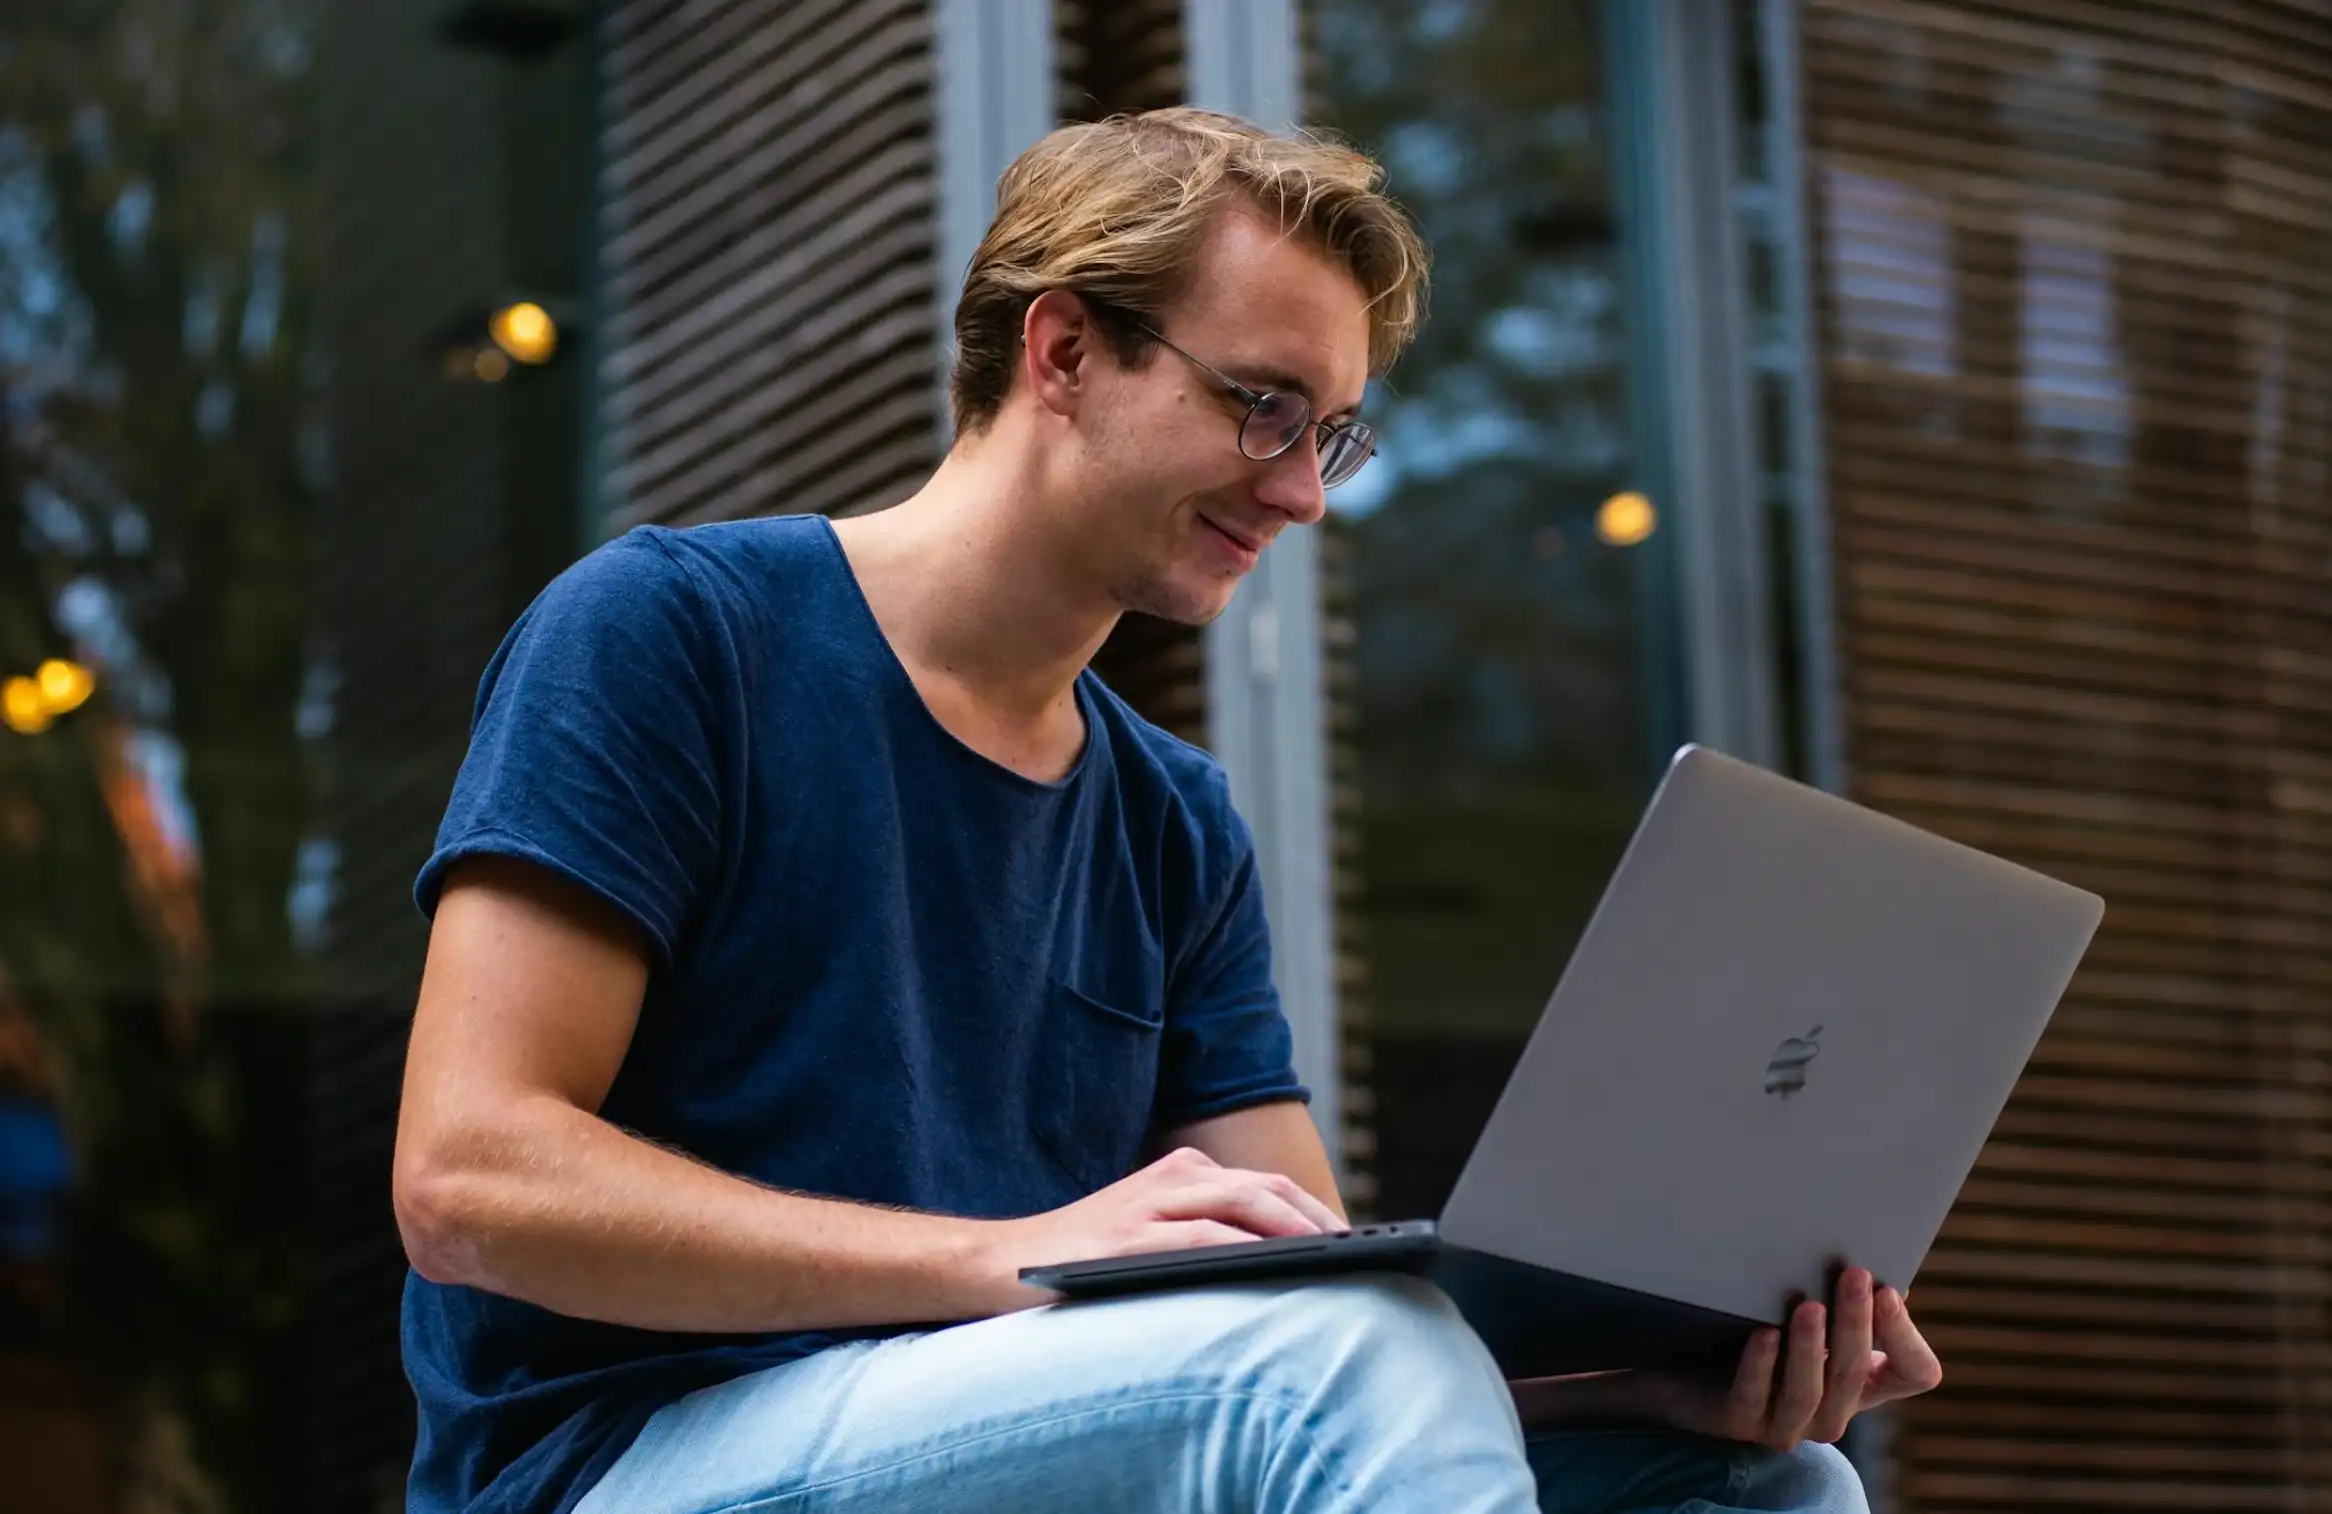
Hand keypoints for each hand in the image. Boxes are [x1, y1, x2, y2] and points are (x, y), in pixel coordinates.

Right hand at [971, 1146, 1344, 1313]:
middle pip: (1267, 1189)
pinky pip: (1201, 1237)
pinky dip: (1244, 1248)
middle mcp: (1172, 1179)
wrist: (1001, 1264)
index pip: (1266, 1187)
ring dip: (1295, 1229)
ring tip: (1333, 1258)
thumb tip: (1282, 1266)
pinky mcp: (1129, 1238)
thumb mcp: (1151, 1234)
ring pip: (1244, 1204)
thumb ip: (1205, 1235)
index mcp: (1182, 1173)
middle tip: (1359, 1252)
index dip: (1315, 1212)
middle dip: (1319, 1220)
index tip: (1354, 1243)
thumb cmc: (1085, 1259)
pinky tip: (1274, 1264)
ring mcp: (1149, 1205)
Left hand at [1635, 1269, 1942, 1449]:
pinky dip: (1761, 1366)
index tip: (1889, 1289)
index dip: (1905, 1335)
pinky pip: (1753, 1398)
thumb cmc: (1755, 1329)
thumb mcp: (1807, 1313)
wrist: (1681, 1369)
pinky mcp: (1738, 1423)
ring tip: (1808, 1305)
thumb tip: (1879, 1258)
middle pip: (1856, 1374)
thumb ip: (1841, 1297)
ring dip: (1811, 1347)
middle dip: (1855, 1322)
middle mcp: (1833, 1411)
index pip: (1915, 1372)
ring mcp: (1786, 1424)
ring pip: (1809, 1392)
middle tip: (1853, 1274)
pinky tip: (1763, 1334)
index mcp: (1862, 1383)